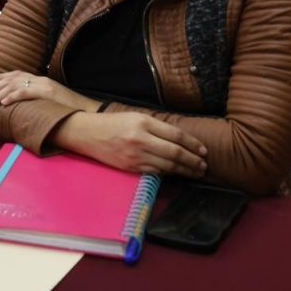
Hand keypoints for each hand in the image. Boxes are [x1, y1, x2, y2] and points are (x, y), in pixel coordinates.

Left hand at [0, 72, 99, 111]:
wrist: (86, 108)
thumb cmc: (68, 108)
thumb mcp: (50, 99)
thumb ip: (37, 97)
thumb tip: (23, 103)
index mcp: (39, 80)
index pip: (16, 75)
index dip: (1, 78)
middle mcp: (39, 79)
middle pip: (11, 80)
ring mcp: (43, 85)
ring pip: (15, 87)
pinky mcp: (46, 92)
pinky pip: (26, 93)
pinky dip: (13, 97)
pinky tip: (3, 103)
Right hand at [54, 111, 207, 176]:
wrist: (86, 133)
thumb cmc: (112, 123)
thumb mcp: (135, 117)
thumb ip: (156, 127)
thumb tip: (181, 140)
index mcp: (143, 122)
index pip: (176, 135)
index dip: (193, 144)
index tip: (204, 151)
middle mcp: (140, 139)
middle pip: (175, 153)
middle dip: (193, 161)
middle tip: (204, 166)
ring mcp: (135, 155)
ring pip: (167, 166)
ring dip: (185, 170)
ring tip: (196, 172)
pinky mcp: (130, 167)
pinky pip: (155, 172)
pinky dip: (168, 174)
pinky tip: (176, 174)